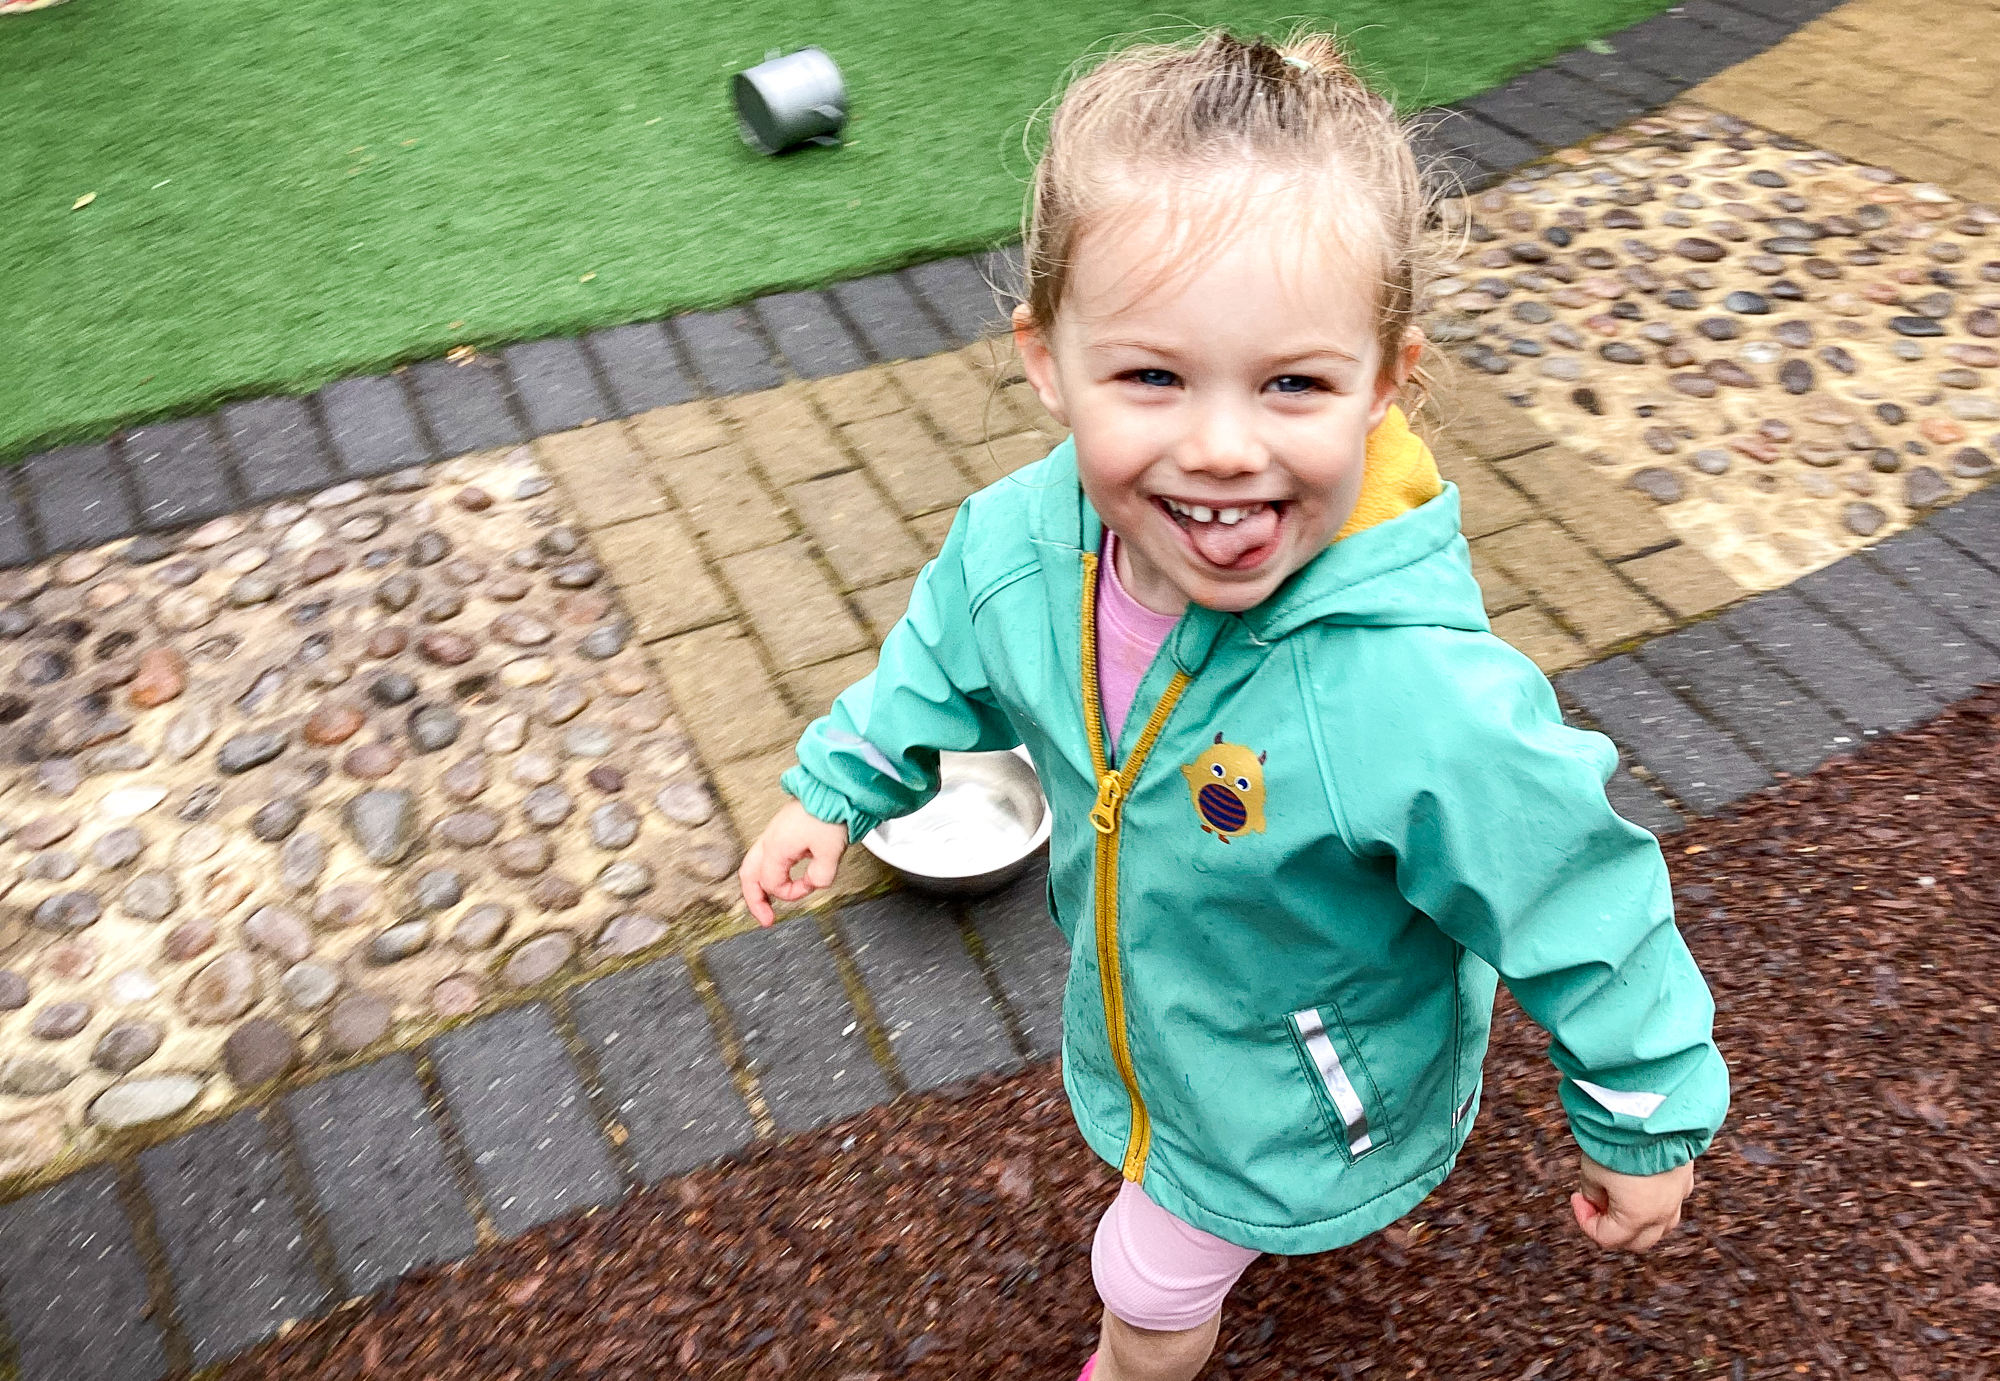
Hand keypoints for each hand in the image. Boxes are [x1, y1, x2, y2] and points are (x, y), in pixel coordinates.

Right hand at [738, 800, 849, 926]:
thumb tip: (814, 883)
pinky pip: (766, 856)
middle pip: (749, 876)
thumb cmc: (828, 814)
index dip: (791, 893)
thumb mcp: (830, 853)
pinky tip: (784, 874)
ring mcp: (773, 834)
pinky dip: (769, 871)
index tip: (808, 889)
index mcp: (776, 848)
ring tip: (768, 900)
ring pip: (755, 865)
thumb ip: (821, 876)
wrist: (832, 791)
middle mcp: (769, 841)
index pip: (773, 884)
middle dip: (754, 900)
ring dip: (760, 885)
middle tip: (765, 918)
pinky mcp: (782, 831)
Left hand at [1569, 1153, 1692, 1252]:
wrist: (1651, 1113)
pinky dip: (1656, 1202)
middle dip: (1613, 1229)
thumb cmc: (1618, 1142)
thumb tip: (1598, 1201)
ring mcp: (1678, 1197)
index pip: (1607, 1238)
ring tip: (1619, 1197)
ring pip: (1660, 1226)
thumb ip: (1593, 1193)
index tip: (1576, 1198)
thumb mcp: (1592, 1171)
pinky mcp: (1685, 1179)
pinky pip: (1672, 1202)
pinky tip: (1641, 1184)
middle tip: (1596, 1206)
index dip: (1585, 1220)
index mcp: (1637, 1217)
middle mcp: (1662, 1213)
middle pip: (1637, 1241)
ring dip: (1638, 1220)